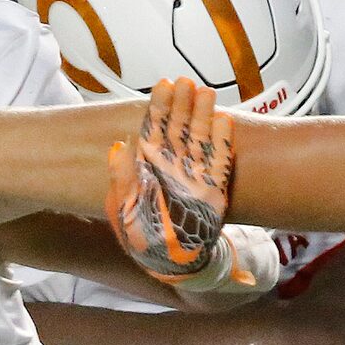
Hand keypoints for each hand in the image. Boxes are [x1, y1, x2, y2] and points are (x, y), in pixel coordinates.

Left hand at [106, 77, 232, 282]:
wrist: (170, 264)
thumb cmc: (142, 238)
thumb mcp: (124, 210)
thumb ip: (121, 179)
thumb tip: (118, 146)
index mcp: (150, 168)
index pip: (155, 130)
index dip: (159, 107)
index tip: (164, 84)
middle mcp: (174, 167)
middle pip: (179, 129)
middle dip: (182, 105)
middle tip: (186, 81)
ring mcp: (195, 176)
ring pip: (200, 140)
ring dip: (203, 116)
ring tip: (207, 92)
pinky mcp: (215, 190)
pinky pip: (220, 164)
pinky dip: (223, 144)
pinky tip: (225, 121)